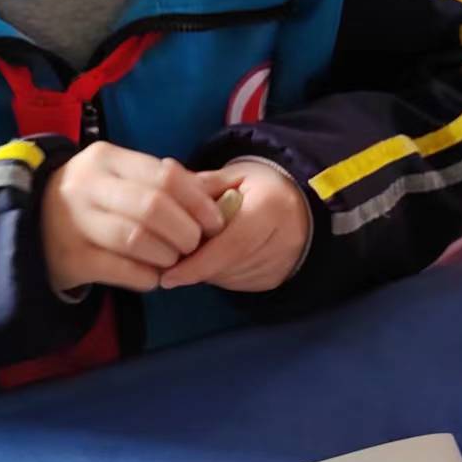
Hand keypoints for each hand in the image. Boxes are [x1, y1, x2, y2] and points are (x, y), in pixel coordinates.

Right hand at [41, 143, 226, 293]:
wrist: (31, 226)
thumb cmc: (93, 201)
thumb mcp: (123, 179)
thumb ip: (168, 184)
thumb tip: (223, 192)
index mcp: (107, 159)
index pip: (165, 175)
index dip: (198, 201)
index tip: (215, 222)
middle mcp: (87, 185)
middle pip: (153, 206)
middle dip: (185, 231)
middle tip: (194, 246)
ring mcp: (75, 222)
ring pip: (137, 239)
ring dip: (167, 255)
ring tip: (172, 260)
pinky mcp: (71, 258)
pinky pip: (121, 270)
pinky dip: (146, 277)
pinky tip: (152, 277)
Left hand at [159, 159, 311, 292]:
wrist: (296, 203)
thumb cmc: (257, 187)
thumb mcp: (231, 177)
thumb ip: (200, 186)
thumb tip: (164, 186)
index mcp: (272, 206)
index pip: (232, 245)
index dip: (198, 264)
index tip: (167, 275)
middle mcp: (285, 238)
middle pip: (229, 266)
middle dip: (197, 267)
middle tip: (172, 263)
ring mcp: (283, 262)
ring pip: (231, 278)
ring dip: (207, 271)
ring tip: (198, 251)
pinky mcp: (277, 278)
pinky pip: (239, 284)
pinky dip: (220, 275)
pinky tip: (216, 258)